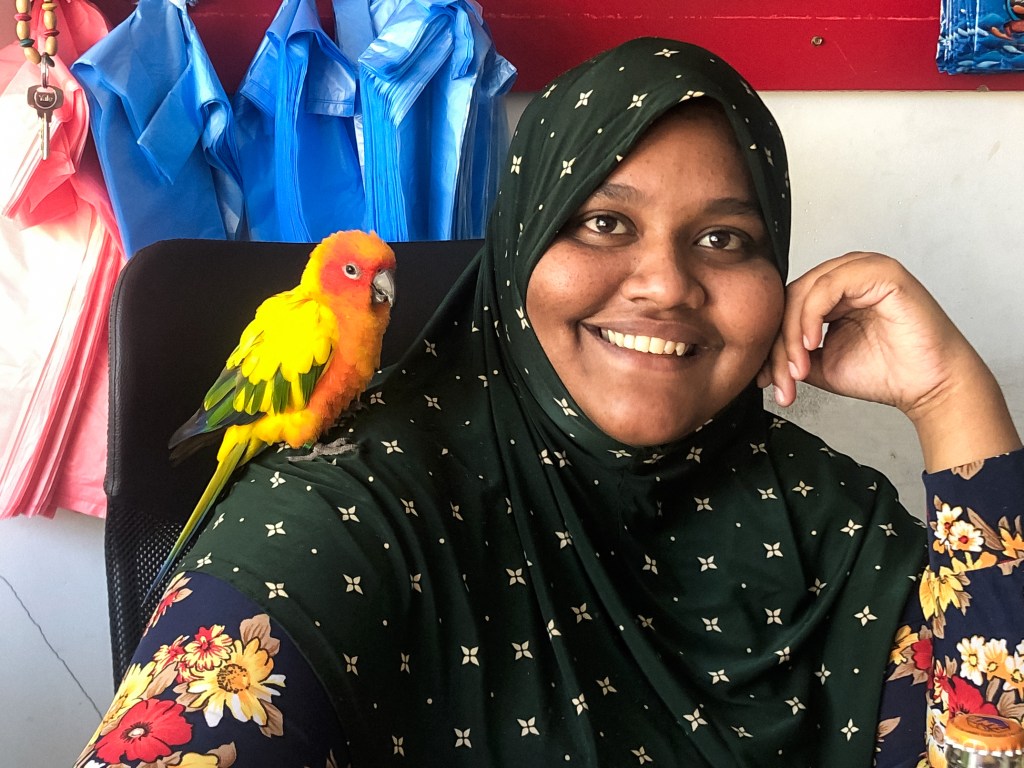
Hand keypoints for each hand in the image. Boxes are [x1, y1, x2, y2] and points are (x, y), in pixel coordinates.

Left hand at [757, 252, 1020, 470]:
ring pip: (804, 292)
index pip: (786, 307)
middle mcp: (847, 275)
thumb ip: (790, 353)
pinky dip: (811, 316)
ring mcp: (864, 268)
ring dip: (792, 335)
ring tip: (797, 369)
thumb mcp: (820, 364)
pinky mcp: (881, 272)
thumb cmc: (884, 373)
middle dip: (779, 344)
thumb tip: (758, 359)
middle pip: (791, 299)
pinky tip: (811, 344)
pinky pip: (829, 286)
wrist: (927, 387)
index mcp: (833, 291)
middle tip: (780, 380)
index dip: (771, 342)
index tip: (765, 379)